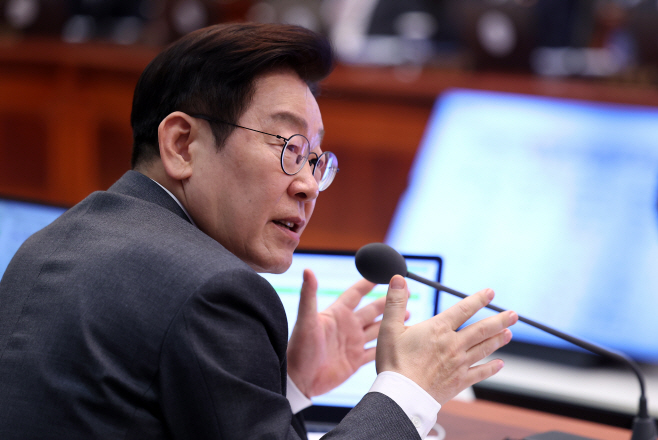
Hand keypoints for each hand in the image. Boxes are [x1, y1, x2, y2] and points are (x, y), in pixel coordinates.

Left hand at [287, 269, 393, 397]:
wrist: (298, 380)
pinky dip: (389, 346)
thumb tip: (308, 270)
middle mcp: (347, 326)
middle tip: (405, 292)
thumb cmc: (298, 349)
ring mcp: (353, 343)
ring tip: (408, 313)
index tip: (381, 272)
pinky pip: (376, 351)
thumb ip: (309, 296)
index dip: (367, 283)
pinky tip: (401, 342)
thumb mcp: (306, 321)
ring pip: (378, 329)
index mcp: (336, 314)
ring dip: (392, 322)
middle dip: (388, 301)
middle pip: (372, 310)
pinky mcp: (356, 361)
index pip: (355, 293)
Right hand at [377, 275, 517, 404]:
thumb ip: (396, 302)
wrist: (401, 396)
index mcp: (438, 329)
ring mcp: (459, 364)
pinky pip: (480, 373)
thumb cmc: (394, 363)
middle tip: (513, 314)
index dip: (478, 300)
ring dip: (498, 339)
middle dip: (499, 320)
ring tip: (509, 333)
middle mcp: (453, 345)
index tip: (490, 293)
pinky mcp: (459, 382)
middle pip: (481, 329)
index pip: (463, 309)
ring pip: (484, 349)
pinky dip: (491, 368)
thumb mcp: (389, 328)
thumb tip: (398, 279)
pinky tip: (500, 364)